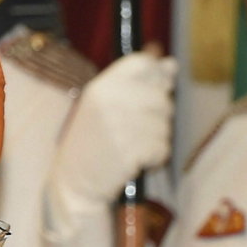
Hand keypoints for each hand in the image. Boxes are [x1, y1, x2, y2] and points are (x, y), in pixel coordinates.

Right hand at [51, 45, 176, 206]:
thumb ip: (140, 84)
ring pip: (165, 125)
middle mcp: (110, 102)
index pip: (142, 64)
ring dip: (156, 140)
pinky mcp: (130, 151)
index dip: (157, 76)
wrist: (74, 183)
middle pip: (161, 97)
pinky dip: (155, 159)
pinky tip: (136, 162)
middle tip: (136, 131)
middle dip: (159, 116)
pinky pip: (162, 148)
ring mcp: (120, 126)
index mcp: (101, 87)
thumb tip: (171, 64)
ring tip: (132, 147)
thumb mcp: (107, 106)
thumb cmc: (93, 142)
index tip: (157, 89)